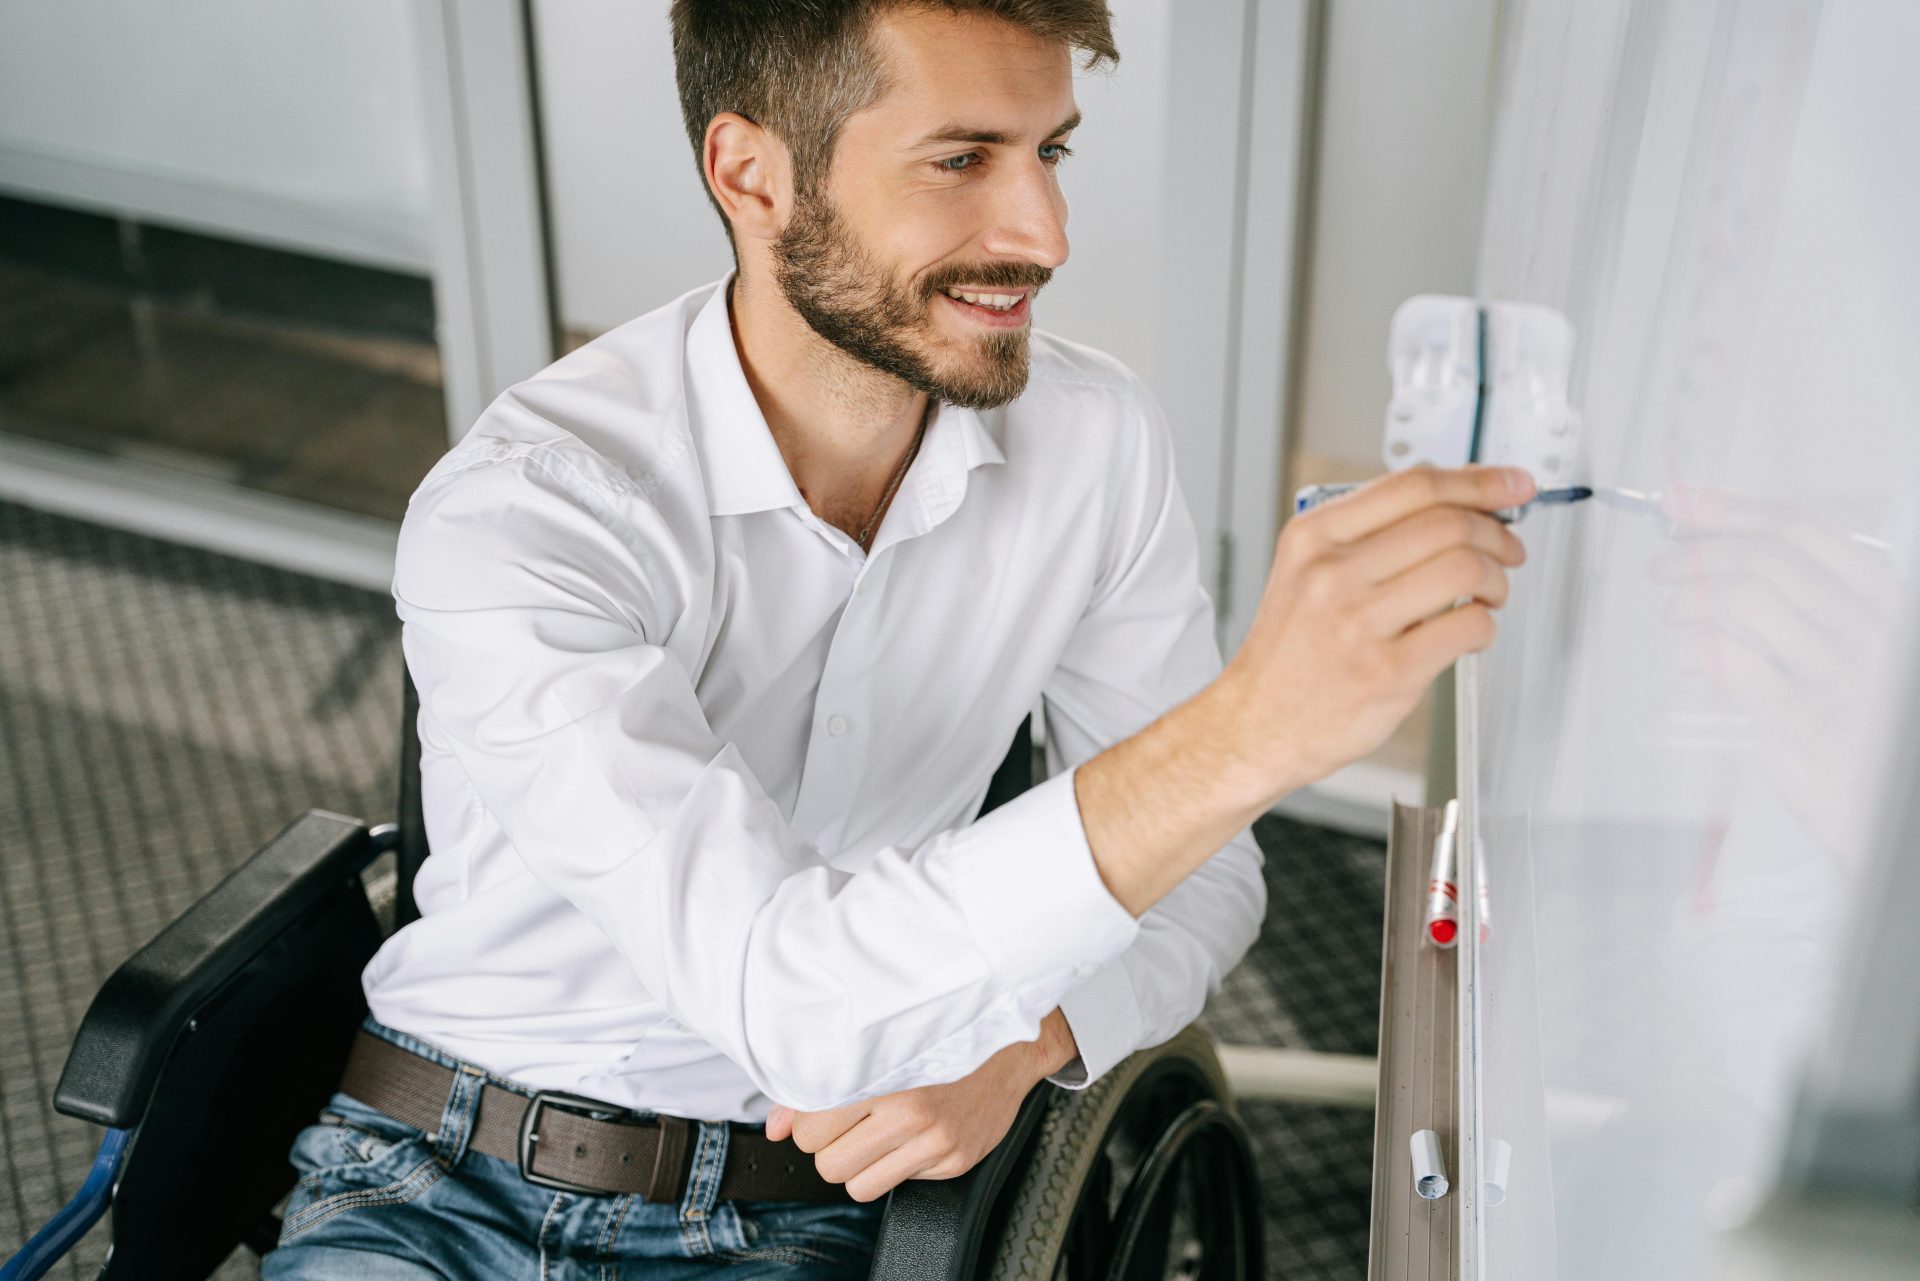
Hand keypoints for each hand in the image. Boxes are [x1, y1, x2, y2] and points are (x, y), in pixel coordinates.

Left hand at [763, 1009, 1077, 1201]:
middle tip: (849, 1122)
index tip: (822, 1110)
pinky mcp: (955, 1161)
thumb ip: (817, 1086)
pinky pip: (898, 1185)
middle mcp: (911, 1110)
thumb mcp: (876, 1047)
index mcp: (885, 1074)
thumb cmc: (938, 1035)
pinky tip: (909, 1136)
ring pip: (858, 1185)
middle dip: (831, 1147)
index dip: (809, 1124)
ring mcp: (936, 1141)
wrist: (1009, 1043)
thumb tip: (775, 1127)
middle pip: (829, 1164)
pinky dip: (895, 1167)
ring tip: (875, 1134)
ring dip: (858, 1165)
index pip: (811, 1129)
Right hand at [1221, 465, 1531, 789]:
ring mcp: (1360, 622)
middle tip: (1507, 548)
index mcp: (1314, 537)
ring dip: (1497, 579)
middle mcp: (1333, 573)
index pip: (1413, 486)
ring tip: (1490, 593)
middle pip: (1447, 522)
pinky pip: (1467, 626)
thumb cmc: (1289, 653)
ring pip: (1465, 568)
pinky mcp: (1388, 671)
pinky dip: (1486, 625)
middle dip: (1496, 533)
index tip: (1511, 485)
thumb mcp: (1305, 572)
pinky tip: (1471, 632)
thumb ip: (1366, 535)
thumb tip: (1452, 506)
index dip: (1478, 480)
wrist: (1256, 723)